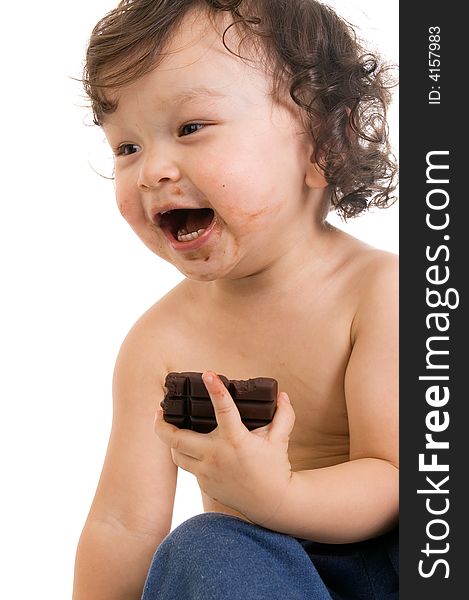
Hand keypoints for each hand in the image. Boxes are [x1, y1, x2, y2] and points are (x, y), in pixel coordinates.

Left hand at [154, 371, 295, 525]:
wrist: (272, 505)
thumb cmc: (276, 469)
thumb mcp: (281, 440)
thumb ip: (283, 416)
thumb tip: (283, 395)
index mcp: (236, 440)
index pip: (224, 410)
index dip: (216, 390)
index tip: (208, 374)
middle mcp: (217, 456)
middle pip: (177, 439)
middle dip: (162, 424)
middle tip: (159, 409)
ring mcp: (208, 472)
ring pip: (177, 454)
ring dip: (170, 440)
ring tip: (168, 427)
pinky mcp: (205, 484)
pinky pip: (188, 467)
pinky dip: (185, 455)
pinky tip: (186, 446)